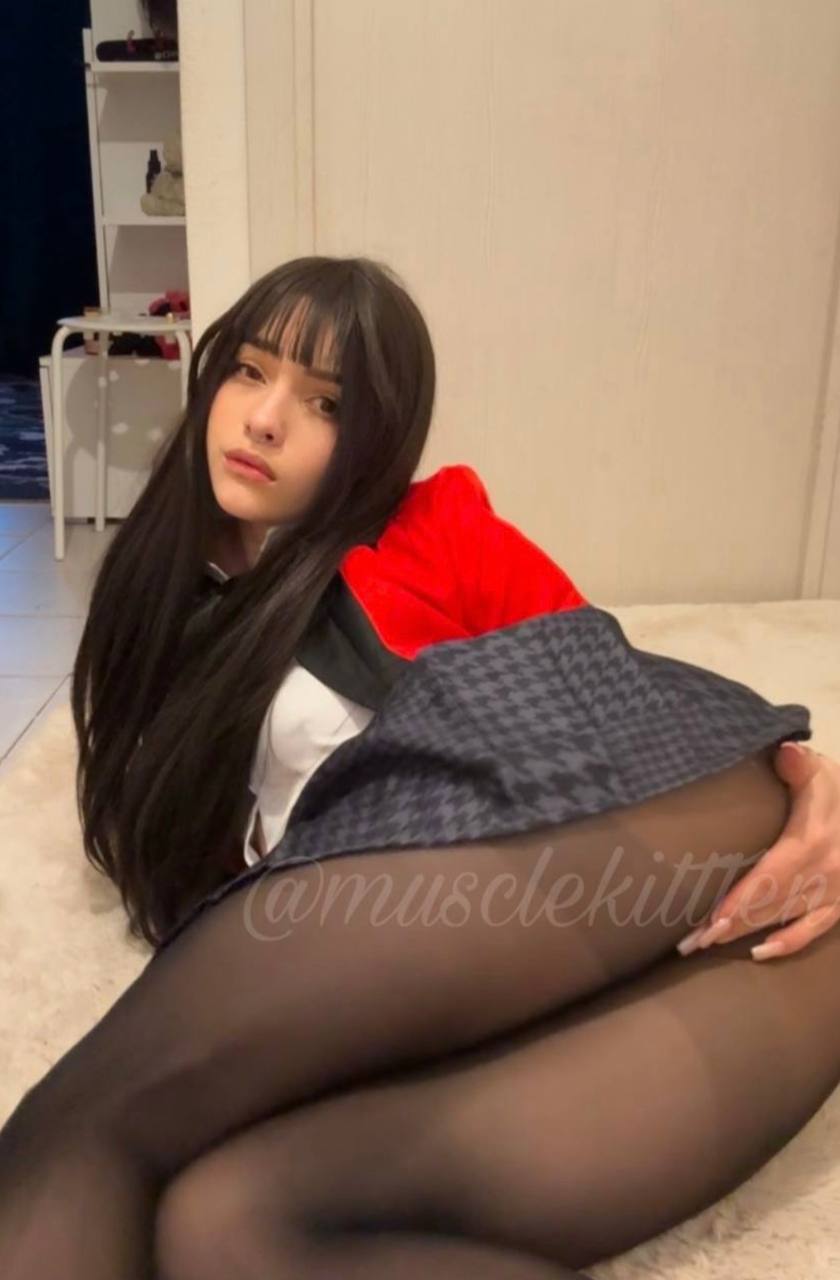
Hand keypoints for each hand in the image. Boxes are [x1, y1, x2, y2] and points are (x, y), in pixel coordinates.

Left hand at [676, 741, 839, 960]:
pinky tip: (759, 953)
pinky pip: (815, 930)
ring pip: (784, 918)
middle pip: (769, 904)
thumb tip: (785, 753)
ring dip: (745, 933)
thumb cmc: (836, 789)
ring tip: (705, 945)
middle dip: (729, 923)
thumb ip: (799, 765)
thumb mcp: (820, 771)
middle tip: (689, 939)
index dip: (739, 900)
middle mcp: (824, 871)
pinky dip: (788, 943)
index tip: (708, 917)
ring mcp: (833, 891)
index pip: (769, 878)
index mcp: (812, 839)